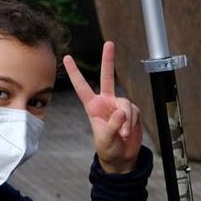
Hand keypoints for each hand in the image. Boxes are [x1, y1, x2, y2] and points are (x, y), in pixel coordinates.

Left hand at [64, 42, 141, 173]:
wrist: (121, 157)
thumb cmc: (108, 147)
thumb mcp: (105, 138)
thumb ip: (112, 124)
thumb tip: (122, 111)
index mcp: (92, 106)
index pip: (82, 86)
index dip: (74, 72)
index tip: (66, 58)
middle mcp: (106, 102)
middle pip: (107, 77)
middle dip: (108, 60)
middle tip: (109, 43)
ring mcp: (120, 105)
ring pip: (126, 103)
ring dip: (126, 120)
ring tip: (122, 133)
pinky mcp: (132, 111)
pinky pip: (134, 112)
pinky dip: (132, 123)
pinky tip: (127, 132)